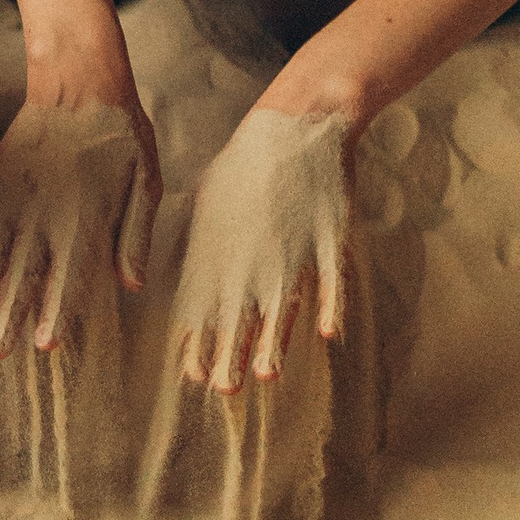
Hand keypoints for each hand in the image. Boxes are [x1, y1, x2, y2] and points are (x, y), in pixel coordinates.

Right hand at [0, 98, 158, 359]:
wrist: (80, 81)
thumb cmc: (124, 137)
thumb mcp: (147, 184)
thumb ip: (135, 236)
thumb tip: (130, 285)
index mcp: (85, 221)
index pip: (68, 277)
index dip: (56, 313)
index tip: (43, 345)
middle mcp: (44, 215)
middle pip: (22, 277)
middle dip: (6, 319)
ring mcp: (14, 197)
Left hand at [173, 106, 352, 389]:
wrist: (292, 128)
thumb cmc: (243, 166)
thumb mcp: (205, 206)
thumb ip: (198, 251)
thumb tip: (188, 287)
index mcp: (220, 250)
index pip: (207, 307)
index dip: (201, 344)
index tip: (194, 375)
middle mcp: (252, 256)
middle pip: (240, 316)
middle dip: (230, 356)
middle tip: (224, 390)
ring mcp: (292, 251)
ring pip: (282, 306)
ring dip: (274, 341)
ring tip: (266, 375)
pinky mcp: (327, 241)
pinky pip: (331, 279)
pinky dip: (330, 305)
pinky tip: (327, 334)